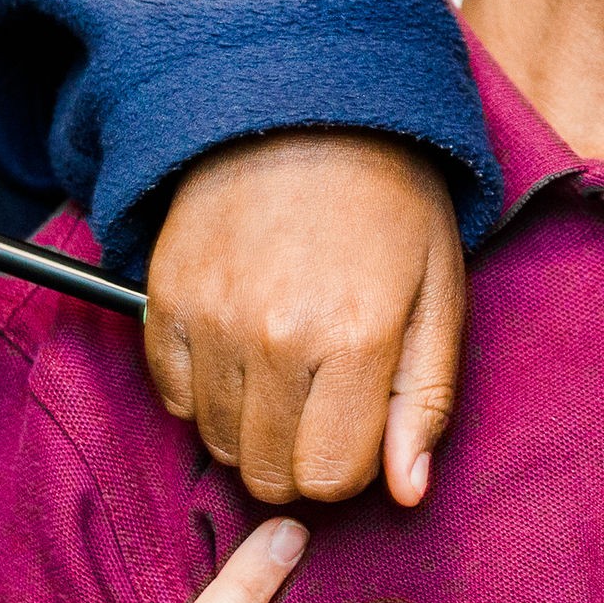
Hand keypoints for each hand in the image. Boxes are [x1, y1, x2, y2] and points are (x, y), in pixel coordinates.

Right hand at [145, 130, 467, 507]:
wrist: (302, 111)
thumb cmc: (388, 203)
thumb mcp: (439, 293)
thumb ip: (426, 399)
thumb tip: (410, 491)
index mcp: (357, 337)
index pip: (333, 478)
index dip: (352, 463)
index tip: (360, 419)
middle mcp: (277, 337)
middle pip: (271, 476)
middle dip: (303, 456)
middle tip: (324, 399)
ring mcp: (212, 319)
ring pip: (219, 444)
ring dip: (254, 425)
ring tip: (286, 365)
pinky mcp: (164, 300)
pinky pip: (172, 398)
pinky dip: (204, 391)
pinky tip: (241, 348)